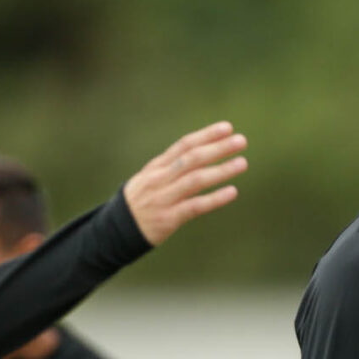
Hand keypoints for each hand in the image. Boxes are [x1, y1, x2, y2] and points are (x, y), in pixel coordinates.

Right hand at [122, 123, 246, 245]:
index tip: (227, 127)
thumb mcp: (149, 178)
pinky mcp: (168, 219)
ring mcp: (163, 198)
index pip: (184, 145)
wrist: (116, 231)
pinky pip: (194, 206)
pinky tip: (232, 192)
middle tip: (241, 141)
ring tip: (242, 163)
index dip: (206, 135)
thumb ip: (171, 166)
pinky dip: (214, 199)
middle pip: (192, 159)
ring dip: (220, 170)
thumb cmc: (140, 201)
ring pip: (195, 180)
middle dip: (217, 148)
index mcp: (156, 167)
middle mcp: (160, 179)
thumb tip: (201, 150)